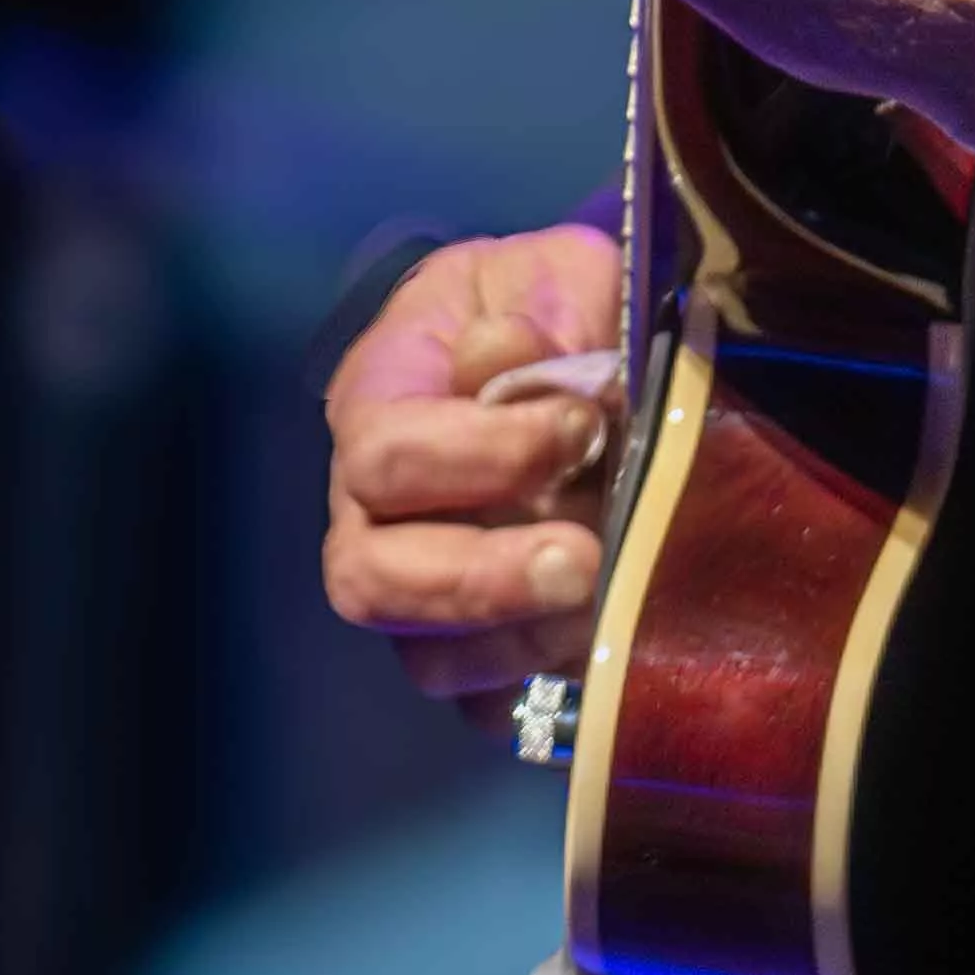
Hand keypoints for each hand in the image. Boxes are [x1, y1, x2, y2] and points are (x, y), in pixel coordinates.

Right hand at [319, 224, 625, 737]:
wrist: (573, 342)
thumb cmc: (551, 302)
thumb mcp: (558, 268)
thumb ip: (545, 302)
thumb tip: (505, 354)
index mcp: (378, 398)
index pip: (386, 453)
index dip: (480, 455)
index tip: (581, 427)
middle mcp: (372, 509)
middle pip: (371, 579)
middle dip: (481, 581)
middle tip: (583, 563)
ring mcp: (417, 588)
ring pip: (423, 658)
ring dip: (519, 645)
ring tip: (603, 606)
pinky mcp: (473, 645)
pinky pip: (483, 707)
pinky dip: (540, 695)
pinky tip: (601, 659)